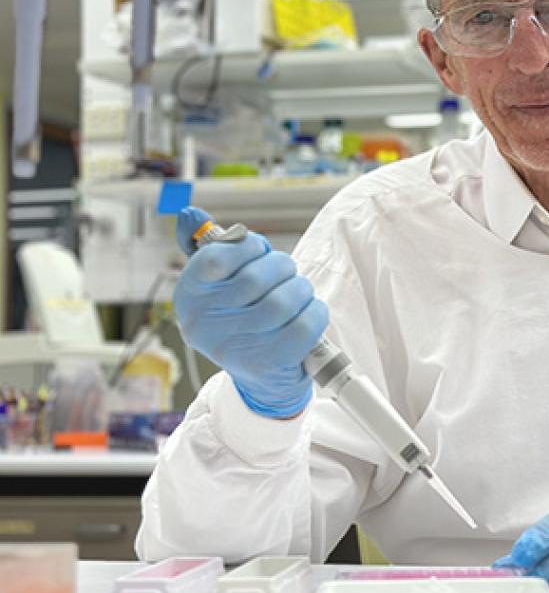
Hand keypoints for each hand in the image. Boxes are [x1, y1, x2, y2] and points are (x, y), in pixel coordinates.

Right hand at [173, 207, 327, 417]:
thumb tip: (188, 212)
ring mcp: (235, 345)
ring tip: (298, 295)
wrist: (261, 380)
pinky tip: (308, 315)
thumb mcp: (219, 285)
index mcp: (188, 296)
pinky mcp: (269, 361)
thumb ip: (207, 248)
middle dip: (283, 268)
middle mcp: (204, 323)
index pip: (219, 254)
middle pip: (259, 275)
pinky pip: (307, 322)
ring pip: (286, 298)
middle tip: (286, 275)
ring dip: (301, 290)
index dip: (251, 247)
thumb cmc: (243, 320)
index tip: (260, 254)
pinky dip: (315, 313)